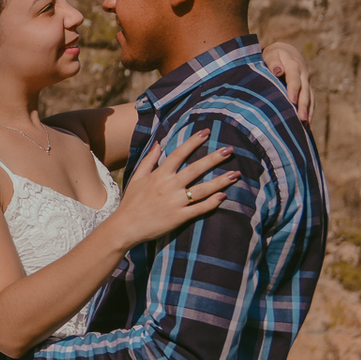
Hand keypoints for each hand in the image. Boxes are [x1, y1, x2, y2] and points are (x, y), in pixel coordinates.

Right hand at [109, 130, 239, 248]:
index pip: (178, 154)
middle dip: (214, 158)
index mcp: (159, 176)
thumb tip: (158, 143)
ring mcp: (175, 203)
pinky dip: (212, 203)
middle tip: (229, 150)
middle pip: (195, 169)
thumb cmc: (131, 202)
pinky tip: (224, 196)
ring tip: (235, 174)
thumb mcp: (137, 178)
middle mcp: (169, 187)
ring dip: (220, 181)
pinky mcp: (179, 217)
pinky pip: (199, 209)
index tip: (206, 132)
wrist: (125, 227)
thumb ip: (149, 160)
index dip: (193, 142)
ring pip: (202, 189)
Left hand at [262, 42, 312, 122]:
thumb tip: (278, 71)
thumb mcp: (271, 54)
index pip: (294, 80)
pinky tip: (306, 125)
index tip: (292, 101)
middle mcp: (303, 75)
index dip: (293, 90)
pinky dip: (310, 111)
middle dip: (303, 105)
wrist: (286, 51)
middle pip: (304, 91)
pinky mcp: (307, 88)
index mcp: (294, 66)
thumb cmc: (274, 55)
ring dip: (308, 111)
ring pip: (310, 97)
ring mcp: (307, 82)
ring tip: (305, 125)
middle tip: (301, 119)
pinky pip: (311, 101)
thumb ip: (274, 62)